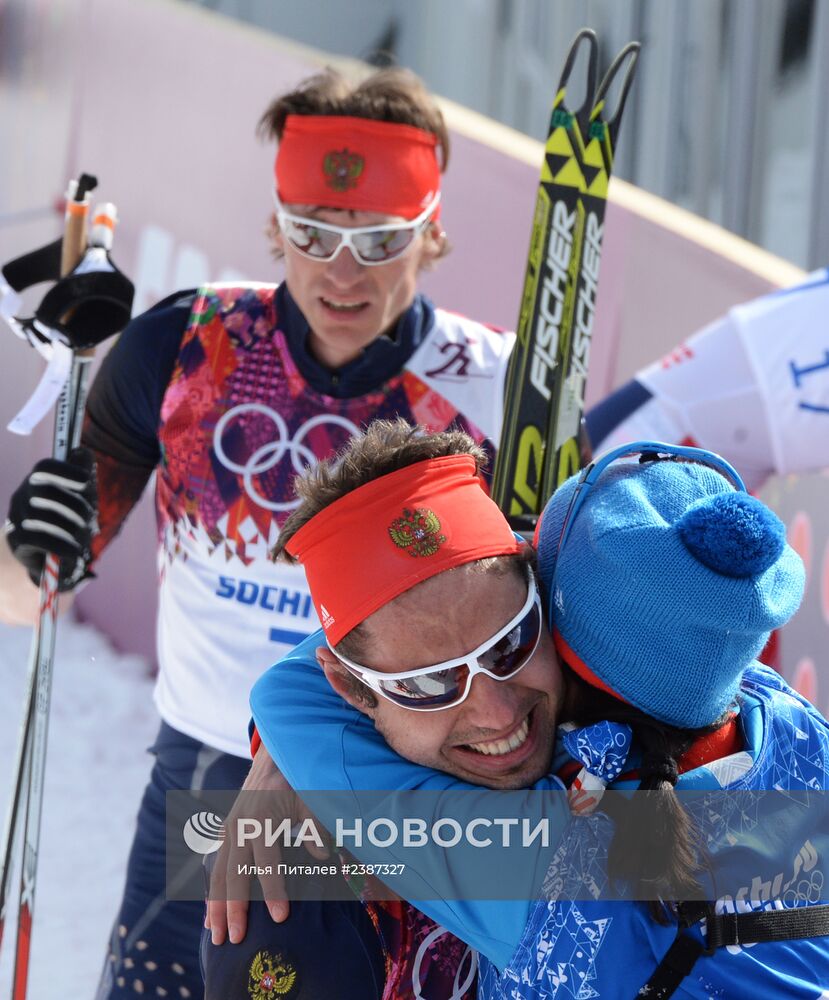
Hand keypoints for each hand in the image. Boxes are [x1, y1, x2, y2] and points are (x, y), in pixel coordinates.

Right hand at [5, 446, 96, 591]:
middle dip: (75, 504)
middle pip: (46, 490)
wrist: (41, 551)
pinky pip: (36, 539)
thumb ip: (83, 473)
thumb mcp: (79, 496)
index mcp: (38, 480)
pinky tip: (74, 551)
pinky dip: (60, 545)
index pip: (45, 467)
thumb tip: (84, 451)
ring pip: (42, 516)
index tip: (86, 480)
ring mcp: (16, 516)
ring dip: (71, 527)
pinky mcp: (16, 539)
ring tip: (85, 537)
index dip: (66, 470)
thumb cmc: (65, 517)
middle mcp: (23, 494)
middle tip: (91, 517)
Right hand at [204, 745, 327, 944]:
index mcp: (262, 819)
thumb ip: (315, 826)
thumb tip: (322, 856)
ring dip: (216, 907)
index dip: (274, 891)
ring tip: (217, 938)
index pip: (267, 862)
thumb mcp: (310, 798)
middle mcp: (240, 826)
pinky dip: (212, 893)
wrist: (274, 757)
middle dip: (234, 909)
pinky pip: (215, 867)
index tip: (280, 918)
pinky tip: (210, 917)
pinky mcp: (225, 834)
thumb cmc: (296, 781)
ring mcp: (229, 830)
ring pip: (218, 874)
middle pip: (234, 874)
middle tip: (237, 941)